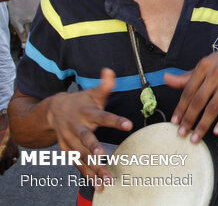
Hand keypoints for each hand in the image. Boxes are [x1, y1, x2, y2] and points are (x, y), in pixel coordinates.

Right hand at [46, 68, 132, 188]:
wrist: (53, 110)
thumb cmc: (80, 101)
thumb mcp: (93, 93)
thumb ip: (105, 85)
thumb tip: (110, 71)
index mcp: (86, 113)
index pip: (102, 116)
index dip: (114, 120)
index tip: (128, 124)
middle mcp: (77, 127)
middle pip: (86, 139)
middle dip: (94, 149)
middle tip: (104, 157)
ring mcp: (70, 140)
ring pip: (82, 156)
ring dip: (93, 168)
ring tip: (106, 180)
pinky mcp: (67, 150)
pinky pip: (77, 164)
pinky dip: (86, 174)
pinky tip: (97, 184)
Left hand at [164, 46, 217, 142]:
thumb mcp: (207, 65)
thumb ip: (187, 76)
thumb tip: (165, 78)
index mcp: (204, 65)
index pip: (188, 91)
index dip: (180, 108)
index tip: (174, 122)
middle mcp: (216, 72)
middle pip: (199, 101)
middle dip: (189, 119)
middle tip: (181, 134)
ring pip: (214, 107)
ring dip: (203, 125)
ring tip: (196, 138)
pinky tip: (216, 131)